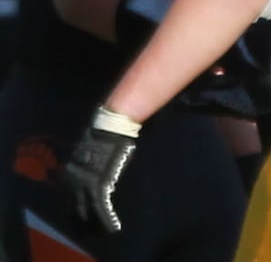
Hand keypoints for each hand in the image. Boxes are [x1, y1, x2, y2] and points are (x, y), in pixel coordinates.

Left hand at [63, 111, 138, 233]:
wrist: (106, 129)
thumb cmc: (98, 138)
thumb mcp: (82, 154)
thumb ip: (80, 170)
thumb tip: (80, 181)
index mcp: (65, 176)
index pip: (67, 202)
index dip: (73, 214)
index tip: (80, 222)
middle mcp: (70, 184)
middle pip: (74, 211)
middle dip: (81, 223)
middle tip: (89, 232)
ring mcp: (83, 186)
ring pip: (86, 212)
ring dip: (95, 224)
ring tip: (103, 232)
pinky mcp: (98, 186)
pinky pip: (100, 209)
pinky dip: (106, 220)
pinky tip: (113, 227)